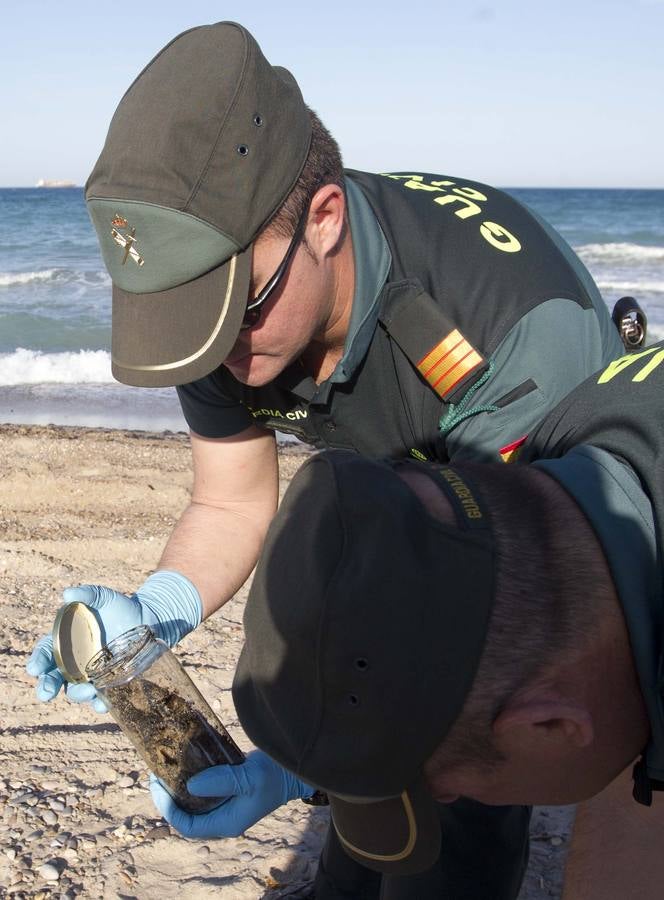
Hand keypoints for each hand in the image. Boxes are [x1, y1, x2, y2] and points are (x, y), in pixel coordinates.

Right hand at [26, 571, 201, 705]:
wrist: (149, 620)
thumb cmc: (121, 607)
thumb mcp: (105, 597)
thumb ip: (88, 594)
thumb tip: (67, 594)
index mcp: (67, 641)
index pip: (46, 652)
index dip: (38, 661)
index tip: (35, 668)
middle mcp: (75, 661)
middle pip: (54, 677)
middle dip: (47, 686)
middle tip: (46, 692)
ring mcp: (92, 675)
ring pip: (76, 692)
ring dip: (77, 695)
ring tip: (87, 691)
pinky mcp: (110, 684)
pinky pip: (102, 700)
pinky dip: (100, 704)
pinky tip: (103, 703)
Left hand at [149, 750, 314, 838]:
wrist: (295, 767)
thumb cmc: (275, 775)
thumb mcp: (248, 777)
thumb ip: (220, 782)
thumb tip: (190, 786)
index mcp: (226, 823)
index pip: (188, 825)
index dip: (168, 808)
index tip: (157, 785)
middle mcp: (223, 817)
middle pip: (187, 814)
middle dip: (169, 796)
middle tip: (157, 773)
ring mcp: (226, 804)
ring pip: (194, 801)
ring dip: (179, 787)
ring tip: (166, 767)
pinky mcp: (229, 790)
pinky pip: (205, 789)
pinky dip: (193, 778)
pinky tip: (186, 761)